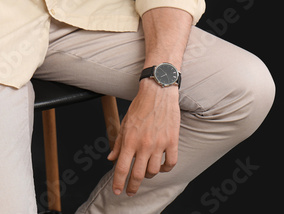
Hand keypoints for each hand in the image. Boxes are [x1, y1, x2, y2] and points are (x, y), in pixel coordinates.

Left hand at [107, 79, 179, 195]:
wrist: (158, 92)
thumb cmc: (139, 106)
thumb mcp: (124, 124)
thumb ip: (118, 143)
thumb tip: (111, 158)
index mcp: (129, 140)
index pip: (122, 168)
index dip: (118, 183)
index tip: (117, 191)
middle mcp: (144, 144)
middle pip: (138, 175)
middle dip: (132, 186)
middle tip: (130, 191)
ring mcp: (159, 144)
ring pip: (154, 171)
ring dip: (148, 175)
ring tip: (145, 172)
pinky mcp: (172, 141)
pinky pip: (171, 163)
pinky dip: (166, 168)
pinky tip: (161, 166)